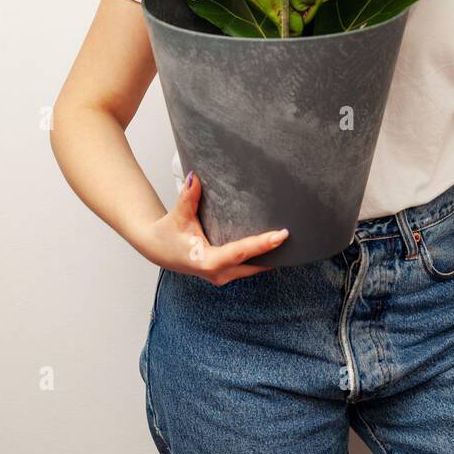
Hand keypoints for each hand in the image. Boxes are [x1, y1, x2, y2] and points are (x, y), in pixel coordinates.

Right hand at [135, 171, 288, 283]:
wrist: (156, 249)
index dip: (261, 245)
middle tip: (296, 238)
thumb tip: (195, 177)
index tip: (281, 235)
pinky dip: (260, 257)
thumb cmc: (167, 233)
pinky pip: (247, 267)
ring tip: (290, 242)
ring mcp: (221, 276)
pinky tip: (274, 246)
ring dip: (269, 257)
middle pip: (252, 265)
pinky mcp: (223, 272)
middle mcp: (217, 273)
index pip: (239, 253)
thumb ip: (188, 197)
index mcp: (206, 262)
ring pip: (252, 269)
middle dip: (273, 253)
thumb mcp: (177, 215)